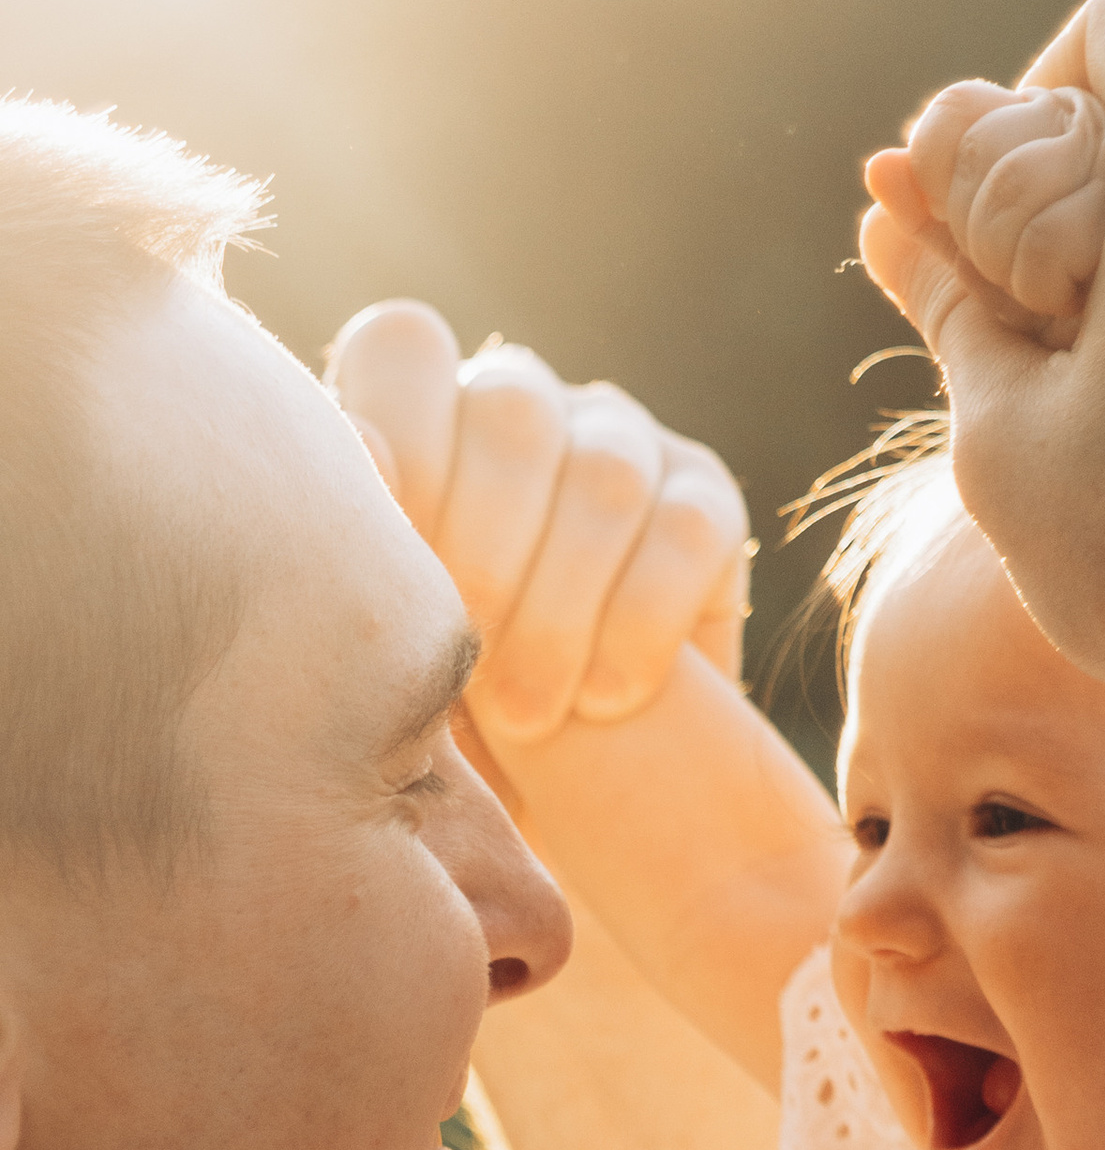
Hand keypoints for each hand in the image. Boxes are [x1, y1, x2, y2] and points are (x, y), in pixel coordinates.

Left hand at [327, 302, 751, 748]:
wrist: (540, 801)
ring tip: (528, 717)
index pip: (406, 347)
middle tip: (462, 673)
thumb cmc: (422, 726)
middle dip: (484, 554)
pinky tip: (605, 699)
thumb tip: (359, 458)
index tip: (380, 572)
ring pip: (605, 475)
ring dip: (560, 607)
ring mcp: (622, 441)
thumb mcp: (368, 656)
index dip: (396, 440)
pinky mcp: (706, 497)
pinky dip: (640, 623)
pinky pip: (687, 530)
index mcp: (419, 417)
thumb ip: (353, 563)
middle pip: (512, 414)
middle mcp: (523, 405)